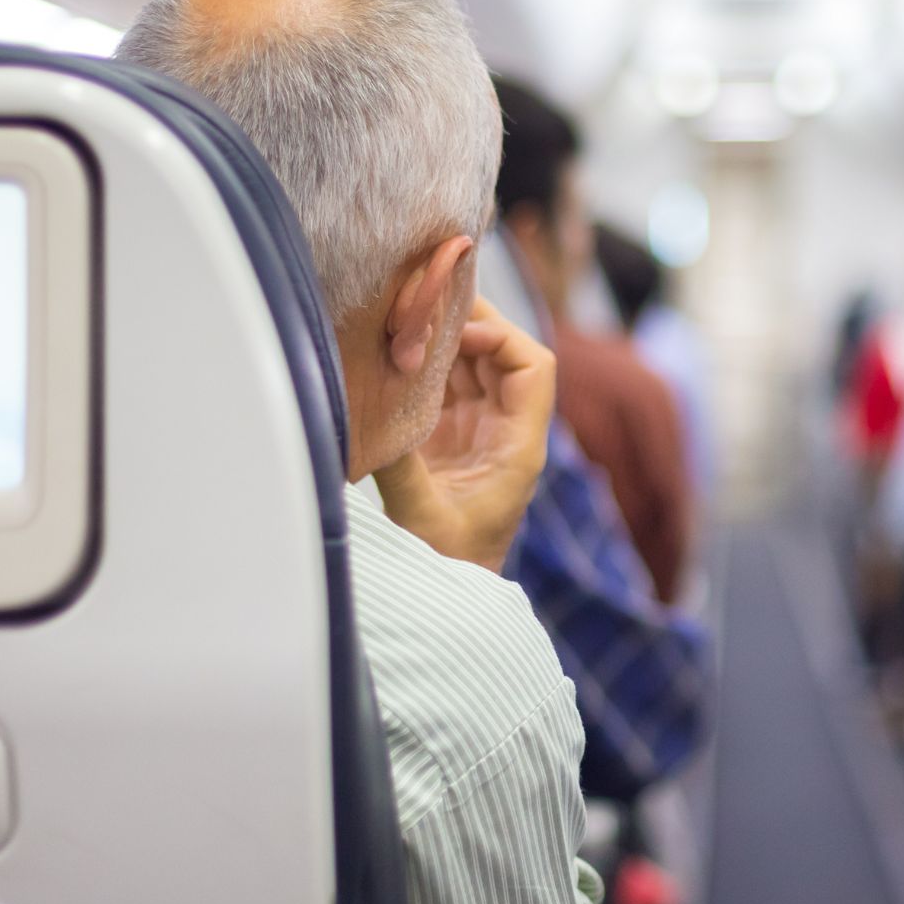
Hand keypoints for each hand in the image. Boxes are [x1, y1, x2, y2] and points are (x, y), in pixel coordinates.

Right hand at [371, 299, 554, 572]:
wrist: (443, 601)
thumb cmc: (446, 569)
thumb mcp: (422, 518)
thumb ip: (400, 467)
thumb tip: (369, 413)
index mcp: (518, 447)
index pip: (534, 368)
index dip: (502, 338)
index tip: (456, 334)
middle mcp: (504, 431)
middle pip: (502, 355)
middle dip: (468, 323)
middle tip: (422, 302)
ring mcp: (477, 432)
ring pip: (471, 364)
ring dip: (442, 340)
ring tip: (403, 317)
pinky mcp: (447, 438)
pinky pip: (442, 385)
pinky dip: (423, 364)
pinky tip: (393, 349)